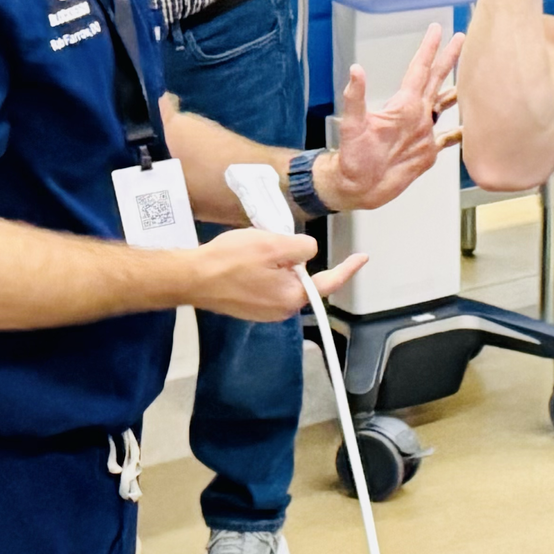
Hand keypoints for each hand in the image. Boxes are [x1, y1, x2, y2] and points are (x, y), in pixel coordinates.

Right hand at [188, 225, 361, 320]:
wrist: (191, 277)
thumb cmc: (230, 261)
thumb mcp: (273, 244)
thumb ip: (301, 247)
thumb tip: (308, 251)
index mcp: (291, 298)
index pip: (328, 282)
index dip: (348, 269)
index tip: (362, 258)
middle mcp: (281, 311)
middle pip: (302, 280)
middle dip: (294, 259)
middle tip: (273, 241)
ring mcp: (263, 312)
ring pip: (284, 281)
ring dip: (277, 263)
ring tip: (253, 250)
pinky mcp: (249, 307)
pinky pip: (267, 285)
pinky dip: (264, 271)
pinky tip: (245, 261)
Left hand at [313, 22, 466, 211]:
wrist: (357, 187)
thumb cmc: (352, 158)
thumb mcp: (353, 125)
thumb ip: (356, 98)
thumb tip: (356, 70)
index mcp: (403, 105)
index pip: (420, 70)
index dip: (429, 49)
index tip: (437, 29)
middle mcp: (416, 115)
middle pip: (437, 80)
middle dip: (449, 59)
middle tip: (462, 39)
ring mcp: (423, 132)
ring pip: (446, 105)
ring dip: (459, 91)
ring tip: (474, 78)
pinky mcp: (427, 152)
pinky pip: (450, 138)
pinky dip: (463, 131)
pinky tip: (473, 127)